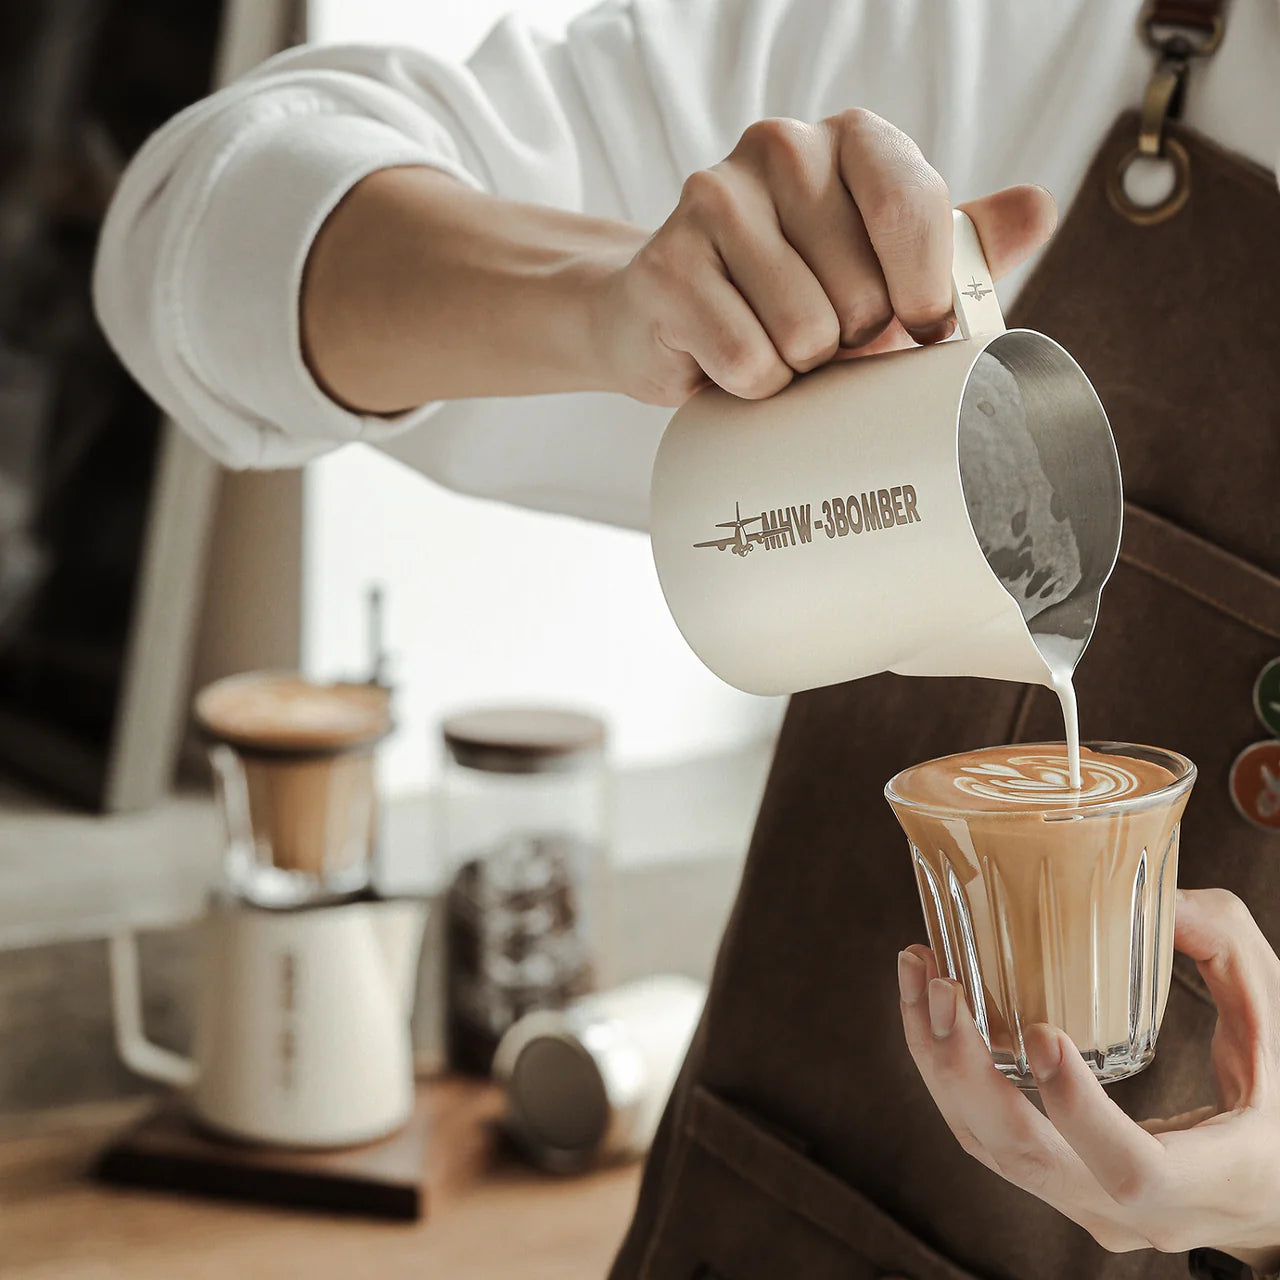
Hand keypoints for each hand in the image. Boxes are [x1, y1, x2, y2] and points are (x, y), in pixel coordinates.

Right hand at [595, 109, 1055, 405]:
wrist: (669, 312)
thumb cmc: (792, 291)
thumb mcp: (882, 263)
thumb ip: (959, 242)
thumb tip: (1039, 209)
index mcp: (850, 139)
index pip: (915, 211)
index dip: (925, 294)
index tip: (918, 331)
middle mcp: (780, 148)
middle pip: (863, 292)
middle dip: (852, 341)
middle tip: (822, 334)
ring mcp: (713, 201)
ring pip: (806, 333)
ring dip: (801, 369)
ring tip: (776, 345)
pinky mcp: (667, 269)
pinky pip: (749, 363)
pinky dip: (753, 387)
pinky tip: (732, 362)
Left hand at [898, 889, 1279, 1272]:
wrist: (1270, 1186)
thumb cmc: (1278, 1095)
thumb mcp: (1274, 1018)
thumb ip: (1223, 949)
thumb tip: (1150, 894)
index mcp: (1213, 1179)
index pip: (1130, 1172)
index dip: (1078, 1112)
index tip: (1040, 1032)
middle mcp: (1138, 1211)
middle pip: (1027, 1160)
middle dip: (968, 1072)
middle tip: (946, 984)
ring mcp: (1087, 1204)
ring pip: (989, 1148)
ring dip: (940, 1061)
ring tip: (921, 973)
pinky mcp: (1054, 1182)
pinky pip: (985, 1135)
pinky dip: (948, 1070)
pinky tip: (932, 1003)